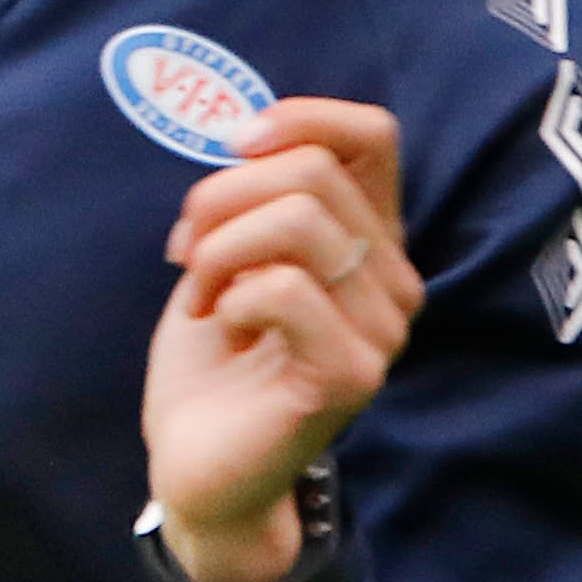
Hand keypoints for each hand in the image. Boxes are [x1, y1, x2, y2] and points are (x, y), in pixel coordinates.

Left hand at [146, 100, 412, 581]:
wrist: (198, 463)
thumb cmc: (214, 357)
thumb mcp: (230, 252)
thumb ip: (257, 195)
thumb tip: (248, 133)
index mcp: (371, 239)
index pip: (374, 135)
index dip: (300, 118)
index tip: (232, 148)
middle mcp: (394, 281)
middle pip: (314, 172)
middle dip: (222, 197)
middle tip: (187, 251)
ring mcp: (382, 331)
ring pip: (300, 223)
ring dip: (220, 248)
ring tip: (202, 293)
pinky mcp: (352, 376)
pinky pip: (285, 288)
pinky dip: (232, 297)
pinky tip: (224, 330)